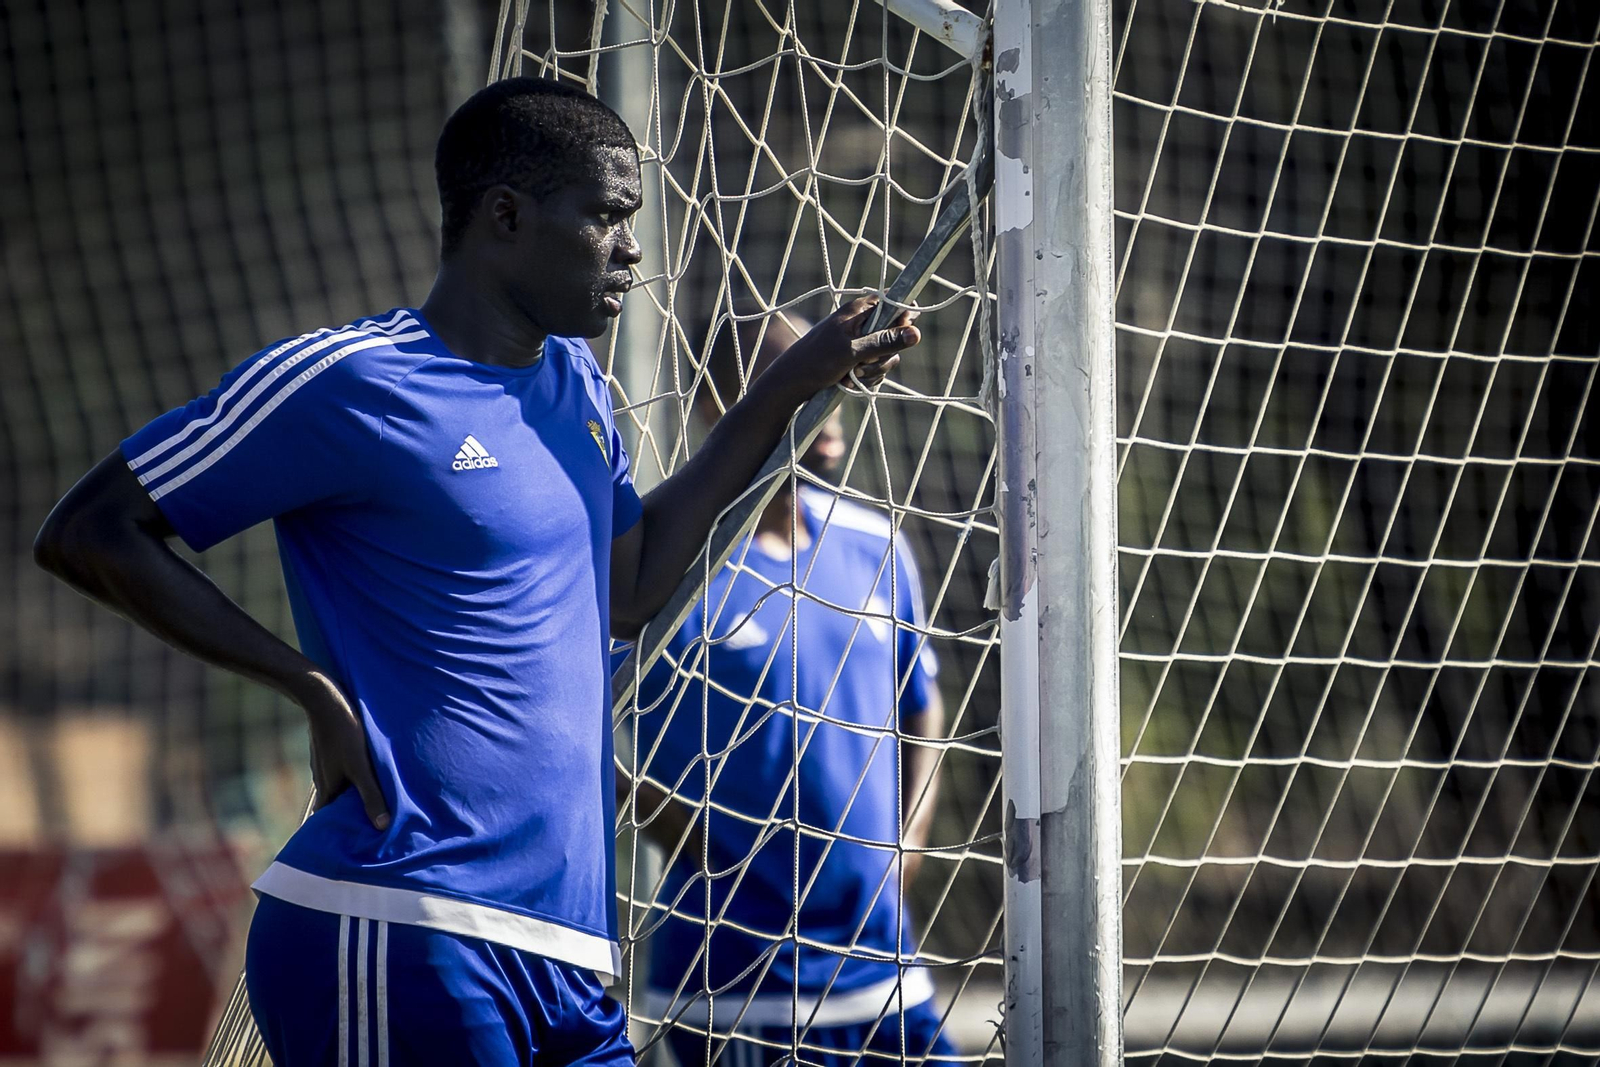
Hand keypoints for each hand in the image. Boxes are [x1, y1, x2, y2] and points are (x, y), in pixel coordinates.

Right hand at [295, 672, 390, 830]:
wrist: (324, 698)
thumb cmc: (344, 733)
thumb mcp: (361, 767)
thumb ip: (371, 796)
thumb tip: (382, 827)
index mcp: (328, 790)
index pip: (330, 822)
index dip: (341, 833)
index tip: (357, 845)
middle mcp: (324, 780)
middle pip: (338, 805)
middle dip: (353, 814)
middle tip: (376, 824)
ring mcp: (327, 765)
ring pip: (343, 786)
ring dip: (358, 794)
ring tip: (381, 800)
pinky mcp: (333, 750)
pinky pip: (345, 770)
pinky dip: (357, 777)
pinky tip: (372, 772)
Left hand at [767, 296, 920, 398]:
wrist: (792, 384)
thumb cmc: (817, 361)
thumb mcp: (853, 351)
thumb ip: (884, 342)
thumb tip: (916, 333)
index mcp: (859, 310)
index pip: (895, 302)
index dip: (904, 318)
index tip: (903, 335)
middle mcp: (863, 323)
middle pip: (896, 335)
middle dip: (884, 356)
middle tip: (863, 364)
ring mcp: (862, 343)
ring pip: (888, 357)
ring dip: (873, 371)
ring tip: (851, 375)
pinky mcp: (859, 360)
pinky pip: (877, 370)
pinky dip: (866, 379)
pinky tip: (848, 382)